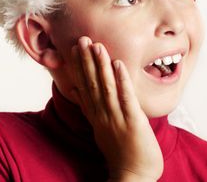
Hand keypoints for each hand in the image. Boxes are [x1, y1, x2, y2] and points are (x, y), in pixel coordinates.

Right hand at [70, 36, 163, 181]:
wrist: (133, 176)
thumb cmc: (121, 152)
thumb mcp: (103, 128)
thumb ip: (93, 109)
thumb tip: (80, 92)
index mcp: (97, 116)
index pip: (84, 87)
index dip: (79, 68)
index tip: (73, 49)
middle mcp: (103, 115)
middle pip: (92, 84)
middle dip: (86, 61)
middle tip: (81, 40)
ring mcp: (117, 118)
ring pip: (106, 87)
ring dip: (100, 66)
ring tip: (96, 45)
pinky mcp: (133, 122)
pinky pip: (126, 98)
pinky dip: (121, 81)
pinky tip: (118, 64)